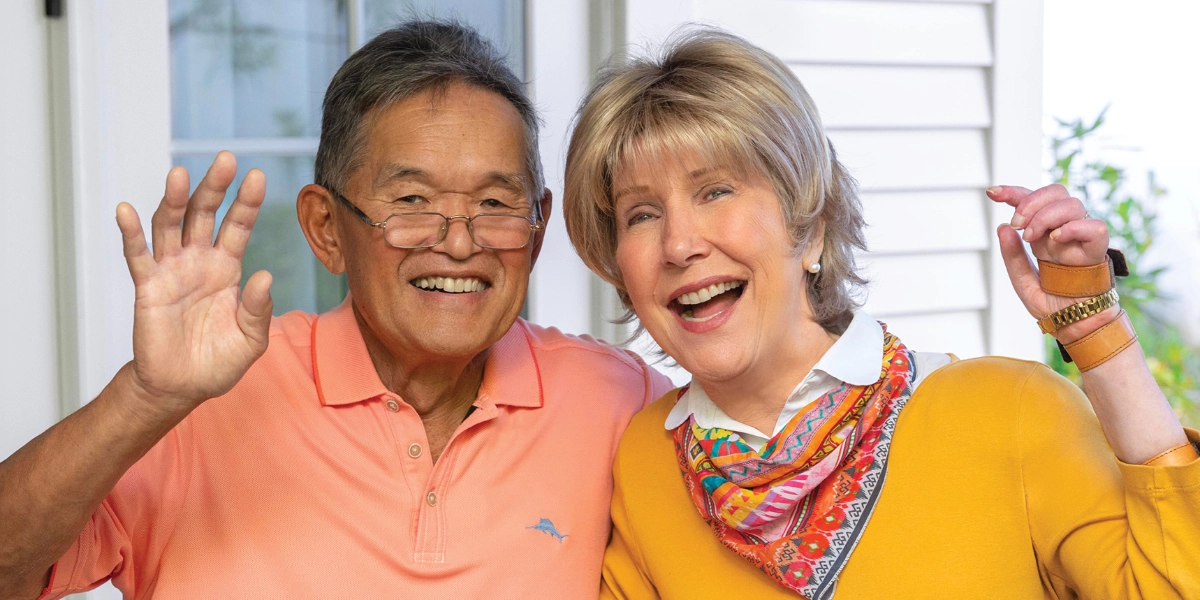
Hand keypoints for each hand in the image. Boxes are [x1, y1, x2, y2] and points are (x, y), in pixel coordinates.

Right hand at [116, 151, 272, 415]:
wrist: (182, 387)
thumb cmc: (219, 361)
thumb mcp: (251, 339)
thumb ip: (258, 309)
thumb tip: (265, 276)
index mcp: (227, 269)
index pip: (238, 226)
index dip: (246, 202)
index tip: (256, 175)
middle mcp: (199, 261)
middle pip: (205, 214)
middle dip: (215, 187)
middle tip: (227, 159)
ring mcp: (171, 271)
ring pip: (170, 226)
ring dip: (173, 200)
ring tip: (179, 174)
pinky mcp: (147, 287)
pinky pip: (137, 256)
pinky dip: (130, 233)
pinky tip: (125, 210)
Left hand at [987, 184, 1113, 343]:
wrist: (1075, 327)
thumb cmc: (1052, 305)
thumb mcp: (1022, 282)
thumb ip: (1012, 257)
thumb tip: (1001, 227)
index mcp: (1044, 235)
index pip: (1033, 202)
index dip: (1013, 192)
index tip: (992, 192)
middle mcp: (1063, 231)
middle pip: (1055, 193)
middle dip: (1030, 201)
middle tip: (1016, 223)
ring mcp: (1081, 239)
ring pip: (1073, 204)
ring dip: (1047, 215)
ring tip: (1031, 236)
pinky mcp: (1097, 252)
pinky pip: (1096, 227)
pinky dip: (1075, 227)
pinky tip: (1056, 237)